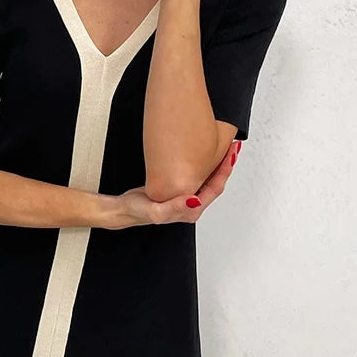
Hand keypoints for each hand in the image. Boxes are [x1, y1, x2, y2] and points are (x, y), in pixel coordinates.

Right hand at [113, 139, 241, 228]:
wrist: (124, 209)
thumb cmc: (137, 211)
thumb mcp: (155, 211)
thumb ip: (174, 207)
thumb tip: (193, 201)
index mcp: (191, 210)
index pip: (215, 187)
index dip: (225, 170)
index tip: (231, 154)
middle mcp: (192, 204)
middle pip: (216, 182)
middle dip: (225, 164)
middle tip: (233, 146)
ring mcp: (187, 197)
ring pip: (208, 178)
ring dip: (217, 163)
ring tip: (224, 147)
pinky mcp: (180, 189)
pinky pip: (197, 175)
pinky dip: (205, 164)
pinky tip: (204, 155)